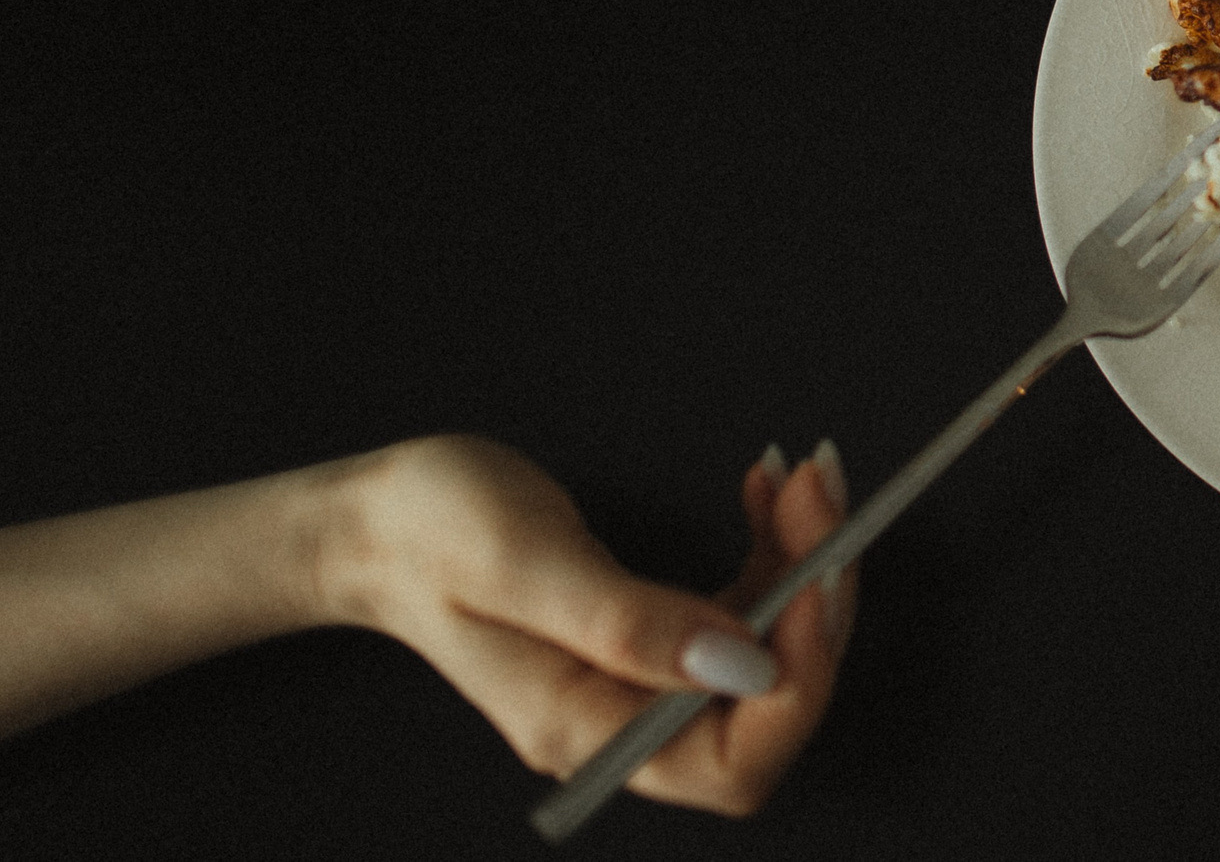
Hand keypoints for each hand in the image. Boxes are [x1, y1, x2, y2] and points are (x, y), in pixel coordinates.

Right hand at [326, 435, 853, 816]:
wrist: (377, 521)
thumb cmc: (428, 536)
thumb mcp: (521, 562)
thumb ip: (629, 623)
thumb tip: (747, 666)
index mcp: (586, 728)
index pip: (735, 760)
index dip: (800, 679)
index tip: (823, 577)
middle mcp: (624, 721)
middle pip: (770, 704)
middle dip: (817, 602)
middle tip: (821, 494)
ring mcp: (642, 681)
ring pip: (770, 650)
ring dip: (805, 564)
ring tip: (804, 477)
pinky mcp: (652, 636)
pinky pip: (741, 610)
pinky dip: (772, 551)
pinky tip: (765, 488)